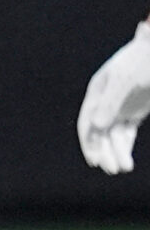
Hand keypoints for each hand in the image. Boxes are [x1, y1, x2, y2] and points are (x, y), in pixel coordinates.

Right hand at [79, 23, 149, 173]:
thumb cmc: (142, 60)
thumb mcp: (126, 80)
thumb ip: (111, 102)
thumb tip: (97, 127)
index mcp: (97, 92)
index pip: (87, 122)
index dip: (89, 142)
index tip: (95, 161)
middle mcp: (105, 102)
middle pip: (100, 133)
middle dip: (105, 152)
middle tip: (113, 169)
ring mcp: (121, 107)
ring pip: (114, 136)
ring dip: (117, 152)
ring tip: (125, 168)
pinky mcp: (135, 112)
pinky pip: (126, 133)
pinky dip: (126, 146)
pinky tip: (127, 159)